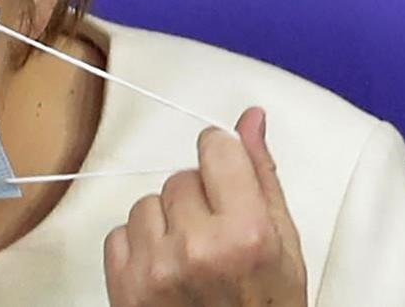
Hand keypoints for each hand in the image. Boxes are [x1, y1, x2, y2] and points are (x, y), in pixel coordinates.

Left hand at [103, 107, 306, 305]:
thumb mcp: (285, 246)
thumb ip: (262, 177)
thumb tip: (251, 119)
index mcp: (248, 234)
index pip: (215, 149)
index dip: (221, 161)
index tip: (225, 179)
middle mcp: (198, 248)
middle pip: (179, 178)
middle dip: (197, 200)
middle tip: (217, 239)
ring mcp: (156, 269)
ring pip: (146, 203)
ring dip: (165, 224)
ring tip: (192, 259)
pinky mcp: (125, 286)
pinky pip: (119, 235)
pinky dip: (139, 249)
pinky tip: (167, 273)